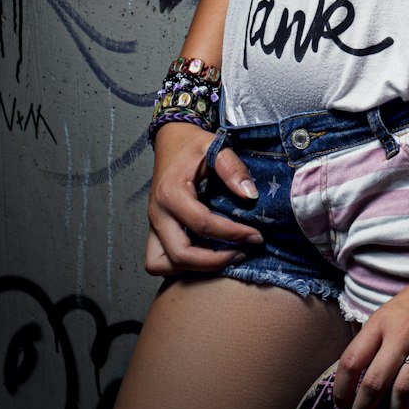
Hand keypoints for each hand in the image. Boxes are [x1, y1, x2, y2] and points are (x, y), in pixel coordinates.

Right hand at [145, 122, 266, 276]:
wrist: (170, 140)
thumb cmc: (192, 145)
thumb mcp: (215, 146)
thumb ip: (233, 169)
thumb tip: (250, 196)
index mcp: (171, 193)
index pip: (202, 225)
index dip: (233, 234)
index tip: (256, 236)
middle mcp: (157, 213)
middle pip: (180, 255)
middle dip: (214, 261)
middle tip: (242, 252)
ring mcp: (153, 224)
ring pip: (161, 264)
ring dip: (192, 268)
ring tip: (222, 256)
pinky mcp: (154, 230)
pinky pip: (159, 260)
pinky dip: (180, 265)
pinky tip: (205, 253)